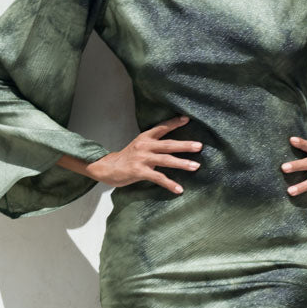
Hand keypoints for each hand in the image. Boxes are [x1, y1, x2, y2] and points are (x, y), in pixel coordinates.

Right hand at [77, 116, 201, 194]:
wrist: (107, 168)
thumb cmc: (127, 159)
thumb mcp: (139, 147)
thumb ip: (154, 146)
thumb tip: (173, 148)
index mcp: (144, 138)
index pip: (161, 127)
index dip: (174, 123)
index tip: (187, 118)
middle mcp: (144, 146)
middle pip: (168, 144)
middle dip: (185, 145)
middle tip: (199, 146)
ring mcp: (142, 158)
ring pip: (166, 160)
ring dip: (182, 163)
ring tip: (196, 166)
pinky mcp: (139, 171)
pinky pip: (158, 177)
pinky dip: (169, 184)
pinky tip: (179, 189)